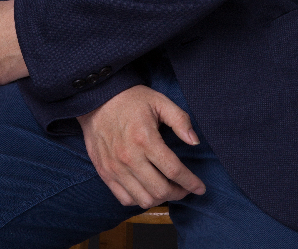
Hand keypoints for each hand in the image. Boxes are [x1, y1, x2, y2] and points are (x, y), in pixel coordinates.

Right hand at [77, 85, 205, 208]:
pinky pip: (125, 199)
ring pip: (143, 199)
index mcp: (145, 139)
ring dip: (160, 198)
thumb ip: (180, 120)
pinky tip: (147, 189)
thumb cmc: (131, 99)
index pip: (173, 170)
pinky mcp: (104, 173)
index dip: (190, 182)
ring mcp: (115, 168)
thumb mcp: (159, 101)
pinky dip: (140, 200)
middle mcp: (129, 158)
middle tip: (185, 187)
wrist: (96, 98)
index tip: (200, 187)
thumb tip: (195, 141)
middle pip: (160, 190)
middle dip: (179, 193)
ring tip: (168, 189)